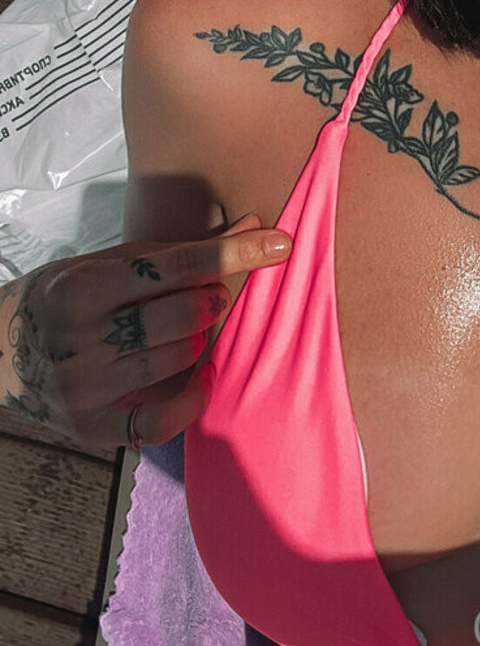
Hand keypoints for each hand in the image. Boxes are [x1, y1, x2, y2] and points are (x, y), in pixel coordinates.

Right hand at [0, 213, 290, 449]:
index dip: (236, 253)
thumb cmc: (74, 293)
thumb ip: (184, 250)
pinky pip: (162, 420)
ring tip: (189, 329)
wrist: (5, 348)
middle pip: (183, 316)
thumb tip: (255, 223)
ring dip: (199, 341)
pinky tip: (202, 376)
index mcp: (85, 286)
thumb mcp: (115, 260)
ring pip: (179, 360)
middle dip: (212, 300)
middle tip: (211, 296)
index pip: (178, 266)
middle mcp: (81, 339)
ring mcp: (85, 388)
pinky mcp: (93, 428)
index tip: (280, 244)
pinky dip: (193, 399)